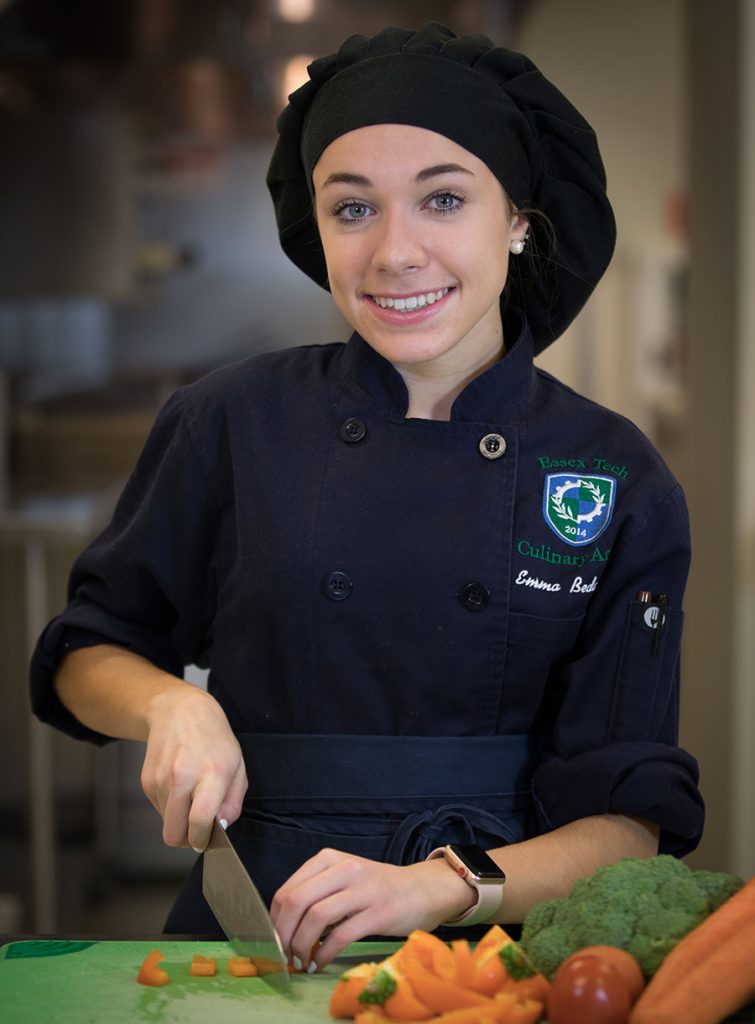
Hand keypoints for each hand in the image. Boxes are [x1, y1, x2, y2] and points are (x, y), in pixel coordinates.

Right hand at [140, 684, 247, 851]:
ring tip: (192, 796)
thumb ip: (233, 802)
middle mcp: (183, 777)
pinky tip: (180, 785)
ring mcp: (161, 780)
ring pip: (167, 824)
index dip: (202, 840)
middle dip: (187, 840)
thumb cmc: (214, 739)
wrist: (179, 711)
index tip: (207, 840)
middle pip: (174, 834)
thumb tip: (220, 829)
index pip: (199, 821)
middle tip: (198, 831)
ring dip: (180, 819)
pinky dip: (171, 806)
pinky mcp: (147, 782)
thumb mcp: (238, 766)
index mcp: (212, 773)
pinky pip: (159, 809)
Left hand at [271, 849, 474, 970]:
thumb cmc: (377, 888)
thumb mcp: (343, 879)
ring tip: (302, 961)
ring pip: (315, 918)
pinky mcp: (378, 913)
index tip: (275, 940)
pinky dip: (323, 954)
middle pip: (296, 902)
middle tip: (284, 955)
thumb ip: (316, 892)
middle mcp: (344, 869)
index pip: (288, 890)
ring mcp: (362, 890)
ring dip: (301, 946)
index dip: (275, 920)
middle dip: (283, 934)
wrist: (422, 890)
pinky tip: (320, 963)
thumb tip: (283, 926)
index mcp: (329, 859)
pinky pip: (340, 936)